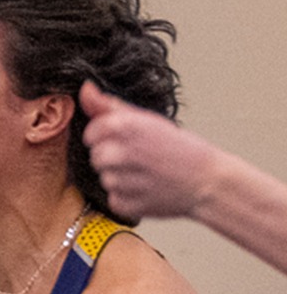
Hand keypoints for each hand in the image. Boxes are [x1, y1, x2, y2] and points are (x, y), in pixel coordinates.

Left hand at [81, 81, 218, 220]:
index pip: (90, 133)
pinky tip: (147, 188)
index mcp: (124, 126)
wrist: (208, 181)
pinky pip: (113, 198)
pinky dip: (127, 196)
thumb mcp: (148, 119)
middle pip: (96, 156)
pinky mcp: (125, 204)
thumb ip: (110, 106)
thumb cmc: (179, 148)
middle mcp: (121, 152)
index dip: (107, 137)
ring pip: (104, 178)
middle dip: (112, 157)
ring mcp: (123, 180)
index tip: (126, 139)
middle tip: (140, 157)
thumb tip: (85, 90)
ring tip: (146, 172)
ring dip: (120, 177)